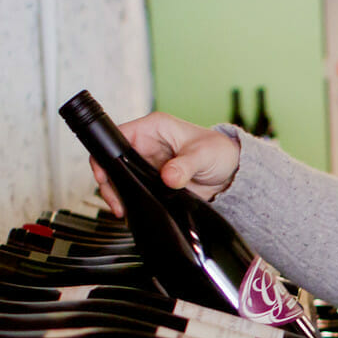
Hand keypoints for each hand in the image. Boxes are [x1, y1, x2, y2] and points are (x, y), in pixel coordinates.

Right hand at [88, 112, 241, 214]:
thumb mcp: (204, 155)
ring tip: (124, 209)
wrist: (231, 174)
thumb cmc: (219, 152)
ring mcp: (148, 163)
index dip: (106, 153)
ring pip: (121, 178)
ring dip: (120, 193)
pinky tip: (134, 209)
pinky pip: (134, 189)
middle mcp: (147, 144)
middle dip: (110, 182)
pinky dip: (131, 200)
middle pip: (114, 160)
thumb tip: (168, 176)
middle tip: (117, 202)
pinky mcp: (152, 180)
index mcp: (154, 128)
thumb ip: (186, 165)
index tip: (106, 175)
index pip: (117, 135)